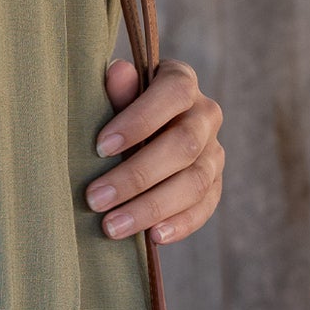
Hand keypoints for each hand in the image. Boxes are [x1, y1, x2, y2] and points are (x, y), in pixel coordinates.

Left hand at [85, 57, 224, 245]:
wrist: (137, 132)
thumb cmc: (117, 108)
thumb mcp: (114, 95)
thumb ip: (118, 90)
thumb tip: (118, 72)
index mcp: (181, 81)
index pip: (173, 94)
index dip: (139, 119)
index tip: (100, 147)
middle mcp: (206, 114)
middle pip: (184, 146)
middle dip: (136, 176)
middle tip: (95, 199)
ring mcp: (214, 151)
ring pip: (195, 182)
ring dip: (151, 207)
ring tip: (112, 226)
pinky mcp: (215, 184)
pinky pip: (205, 207)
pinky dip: (181, 224)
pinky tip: (152, 237)